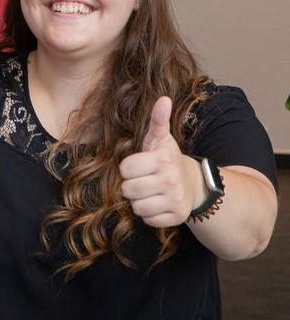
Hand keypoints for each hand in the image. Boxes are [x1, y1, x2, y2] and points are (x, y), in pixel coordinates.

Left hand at [119, 96, 203, 226]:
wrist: (193, 183)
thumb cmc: (167, 159)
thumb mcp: (160, 139)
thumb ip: (157, 120)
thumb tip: (163, 99)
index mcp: (162, 160)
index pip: (125, 169)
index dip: (128, 168)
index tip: (139, 166)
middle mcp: (170, 180)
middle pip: (128, 190)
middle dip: (132, 186)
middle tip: (143, 180)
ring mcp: (175, 200)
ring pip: (137, 207)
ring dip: (139, 201)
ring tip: (150, 192)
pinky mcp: (177, 217)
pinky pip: (149, 220)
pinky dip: (150, 215)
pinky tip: (157, 203)